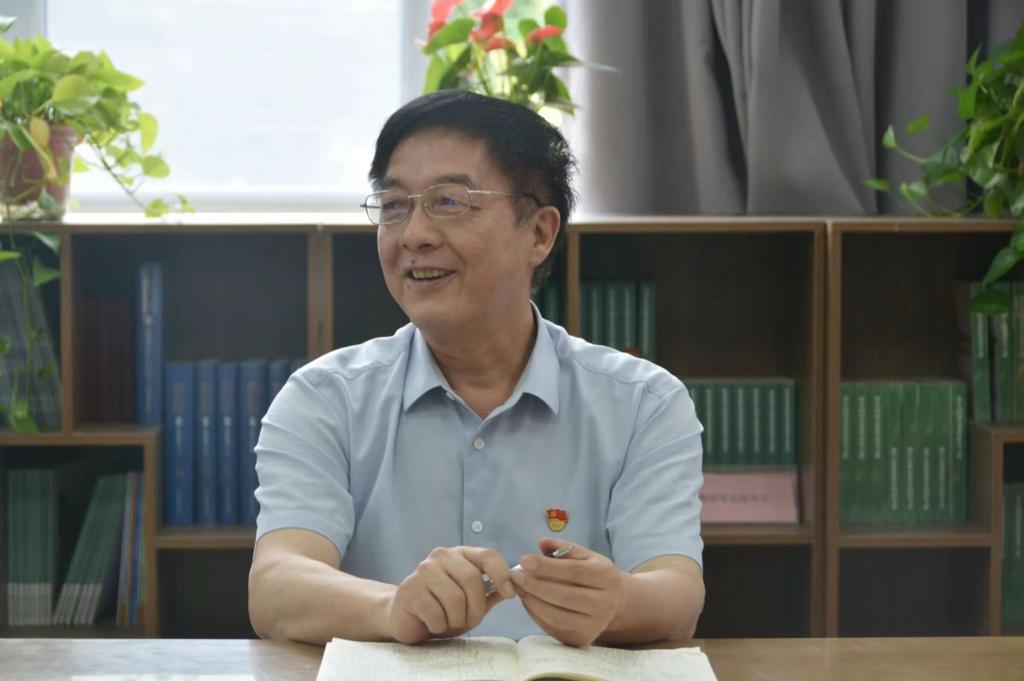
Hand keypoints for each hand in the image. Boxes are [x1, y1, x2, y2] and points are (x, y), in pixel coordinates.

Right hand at [386, 546, 514, 643]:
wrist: (406, 617)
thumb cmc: (442, 608)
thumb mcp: (471, 602)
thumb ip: (490, 592)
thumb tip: (516, 585)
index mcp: (460, 554)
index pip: (487, 555)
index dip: (502, 574)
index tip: (510, 594)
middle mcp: (441, 556)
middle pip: (471, 579)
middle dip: (476, 607)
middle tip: (469, 621)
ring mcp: (423, 570)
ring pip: (455, 599)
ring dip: (456, 619)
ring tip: (448, 622)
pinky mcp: (409, 590)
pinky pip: (436, 614)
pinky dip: (439, 625)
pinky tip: (431, 623)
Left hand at [511, 538, 625, 646]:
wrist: (613, 601)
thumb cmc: (592, 573)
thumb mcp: (584, 555)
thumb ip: (564, 547)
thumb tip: (543, 543)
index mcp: (606, 576)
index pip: (574, 571)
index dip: (547, 566)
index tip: (524, 560)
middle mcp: (605, 603)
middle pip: (565, 596)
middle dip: (535, 585)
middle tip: (515, 575)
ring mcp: (595, 624)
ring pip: (557, 615)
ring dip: (532, 601)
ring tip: (518, 588)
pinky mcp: (582, 638)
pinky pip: (554, 627)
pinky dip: (536, 614)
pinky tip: (527, 600)